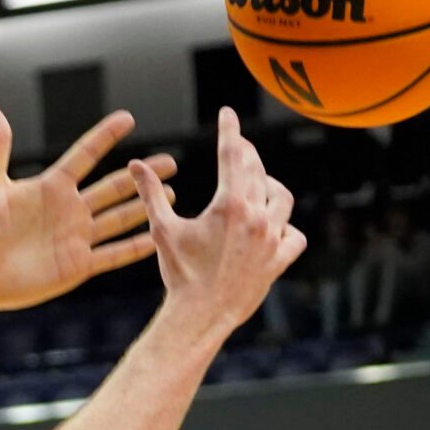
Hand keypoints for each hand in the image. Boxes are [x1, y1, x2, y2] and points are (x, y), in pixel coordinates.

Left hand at [0, 106, 176, 313]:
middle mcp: (68, 209)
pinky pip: (112, 255)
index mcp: (50, 186)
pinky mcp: (76, 265)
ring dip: (144, 206)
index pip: (84, 155)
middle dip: (142, 174)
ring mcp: (75, 238)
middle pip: (113, 186)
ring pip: (119, 218)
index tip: (128, 118)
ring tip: (172, 194)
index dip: (105, 137)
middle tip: (170, 161)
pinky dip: (135, 248)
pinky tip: (157, 238)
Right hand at [129, 108, 305, 339]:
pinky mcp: (279, 260)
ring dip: (269, 188)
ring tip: (257, 187)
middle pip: (257, 171)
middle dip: (246, 155)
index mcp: (229, 205)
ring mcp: (272, 239)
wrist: (200, 315)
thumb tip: (135, 164)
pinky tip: (273, 228)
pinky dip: (285, 228)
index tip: (228, 114)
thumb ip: (151, 194)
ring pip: (281, 199)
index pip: (232, 154)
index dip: (230, 130)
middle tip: (237, 148)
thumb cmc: (179, 273)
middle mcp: (257, 217)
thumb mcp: (162, 230)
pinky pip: (294, 235)